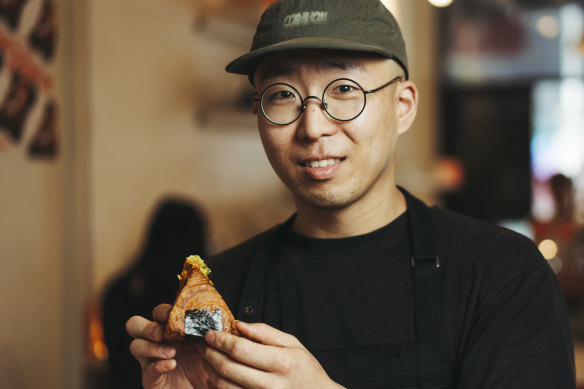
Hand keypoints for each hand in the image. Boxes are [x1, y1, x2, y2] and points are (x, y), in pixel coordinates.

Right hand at [126, 304, 208, 388]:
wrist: (208, 387)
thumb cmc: (208, 365)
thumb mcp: (211, 345)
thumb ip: (209, 331)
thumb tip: (215, 317)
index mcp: (171, 329)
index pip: (159, 313)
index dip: (162, 311)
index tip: (172, 312)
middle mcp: (158, 342)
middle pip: (135, 325)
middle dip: (147, 326)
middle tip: (161, 332)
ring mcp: (151, 360)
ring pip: (136, 346)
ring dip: (151, 347)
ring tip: (171, 352)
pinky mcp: (151, 379)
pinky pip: (148, 370)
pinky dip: (158, 365)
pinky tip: (171, 365)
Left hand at [201, 321, 344, 388]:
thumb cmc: (305, 369)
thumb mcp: (292, 343)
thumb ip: (264, 332)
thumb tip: (238, 324)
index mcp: (281, 362)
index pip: (240, 349)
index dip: (220, 340)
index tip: (210, 334)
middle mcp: (271, 384)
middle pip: (228, 368)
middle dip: (210, 354)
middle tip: (204, 345)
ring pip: (224, 386)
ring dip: (209, 370)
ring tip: (207, 359)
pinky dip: (217, 386)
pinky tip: (215, 376)